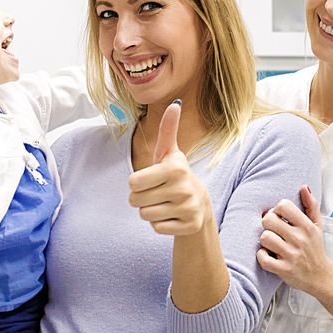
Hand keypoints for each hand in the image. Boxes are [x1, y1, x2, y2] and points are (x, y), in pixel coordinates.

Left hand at [128, 101, 211, 234]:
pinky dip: (160, 224)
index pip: (133, 183)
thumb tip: (175, 104)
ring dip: (150, 211)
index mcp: (175, 168)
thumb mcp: (169, 153)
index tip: (151, 179)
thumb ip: (167, 129)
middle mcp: (184, 188)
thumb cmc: (175, 175)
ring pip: (145, 215)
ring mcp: (188, 208)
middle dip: (141, 198)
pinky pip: (157, 228)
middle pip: (136, 201)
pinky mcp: (189, 225)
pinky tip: (171, 215)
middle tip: (157, 193)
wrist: (199, 203)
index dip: (137, 183)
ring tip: (164, 203)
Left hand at [257, 184, 332, 291]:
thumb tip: (304, 187)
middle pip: (268, 220)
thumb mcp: (317, 226)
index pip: (283, 205)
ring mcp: (292, 255)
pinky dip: (262, 256)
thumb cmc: (315, 248)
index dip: (276, 210)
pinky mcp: (284, 270)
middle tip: (273, 232)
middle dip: (268, 225)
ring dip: (265, 242)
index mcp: (307, 226)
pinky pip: (263, 258)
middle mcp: (300, 239)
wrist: (321, 277)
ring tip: (272, 245)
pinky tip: (268, 256)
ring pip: (264, 238)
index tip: (279, 219)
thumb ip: (311, 205)